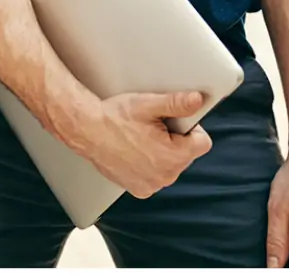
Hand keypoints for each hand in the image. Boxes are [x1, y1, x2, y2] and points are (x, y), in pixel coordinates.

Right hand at [68, 90, 213, 198]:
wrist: (85, 129)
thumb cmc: (113, 117)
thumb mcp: (148, 104)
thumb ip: (177, 103)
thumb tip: (197, 100)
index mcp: (174, 155)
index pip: (202, 143)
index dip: (189, 129)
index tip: (173, 122)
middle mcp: (166, 175)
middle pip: (185, 155)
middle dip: (173, 141)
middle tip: (151, 128)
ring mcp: (152, 185)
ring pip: (170, 166)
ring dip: (161, 154)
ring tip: (139, 139)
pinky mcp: (139, 189)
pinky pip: (154, 177)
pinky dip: (147, 167)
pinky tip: (133, 153)